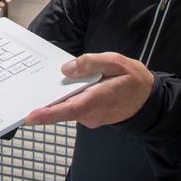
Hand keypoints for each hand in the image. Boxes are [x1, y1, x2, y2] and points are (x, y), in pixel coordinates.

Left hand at [25, 52, 153, 127]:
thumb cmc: (133, 79)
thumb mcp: (116, 62)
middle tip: (30, 89)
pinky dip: (68, 97)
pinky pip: (74, 107)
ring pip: (68, 107)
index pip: (69, 109)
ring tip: (53, 81)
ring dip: (59, 97)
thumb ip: (90, 63)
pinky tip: (69, 86)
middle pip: (63, 107)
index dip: (48, 114)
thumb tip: (66, 69)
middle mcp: (92, 113)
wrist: (150, 100)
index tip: (31, 117)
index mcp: (98, 98)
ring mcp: (91, 118)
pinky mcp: (90, 117)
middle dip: (46, 100)